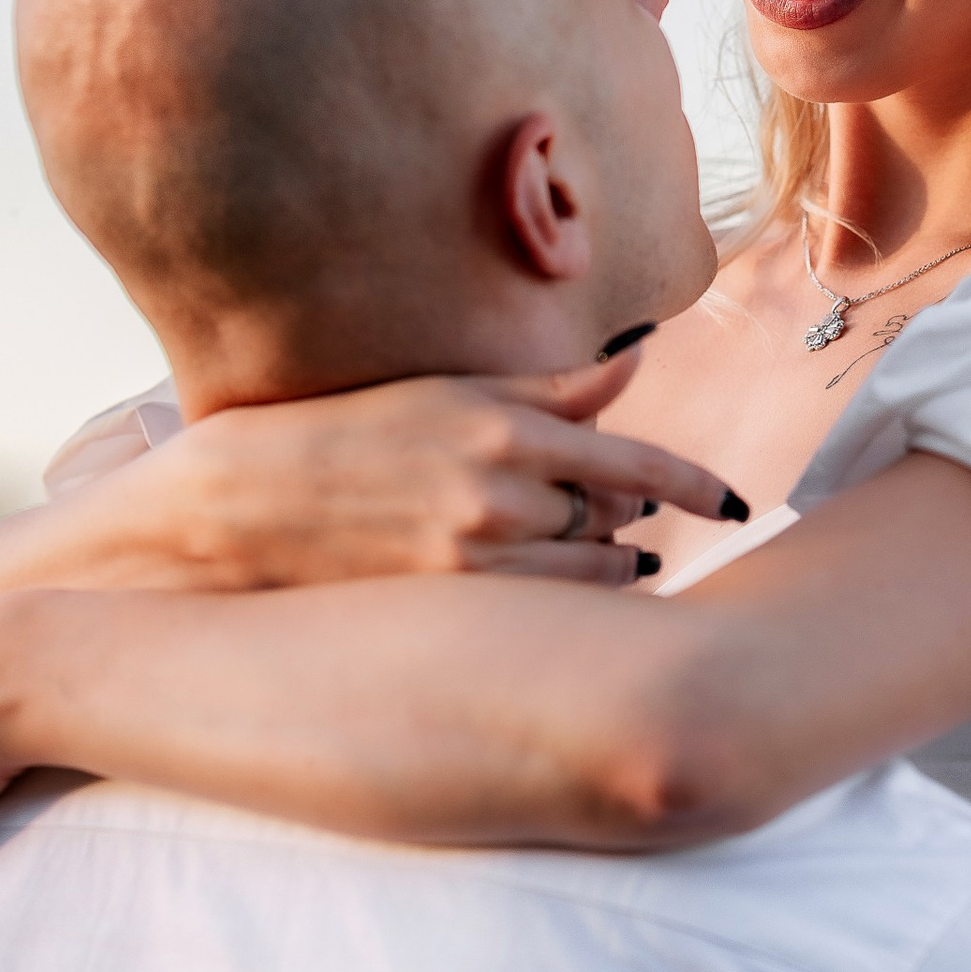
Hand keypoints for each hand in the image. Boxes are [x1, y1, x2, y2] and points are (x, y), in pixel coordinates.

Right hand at [130, 355, 741, 589]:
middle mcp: (499, 494)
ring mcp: (475, 557)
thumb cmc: (343, 436)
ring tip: (610, 561)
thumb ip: (550, 386)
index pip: (637, 464)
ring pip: (587, 573)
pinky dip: (570, 602)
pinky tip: (564, 598)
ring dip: (608, 566)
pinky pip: (546, 612)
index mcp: (503, 427)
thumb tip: (638, 359)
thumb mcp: (446, 390)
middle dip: (628, 518)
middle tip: (628, 517)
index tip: (734, 505)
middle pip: (614, 520)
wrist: (236, 509)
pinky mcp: (448, 605)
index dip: (696, 488)